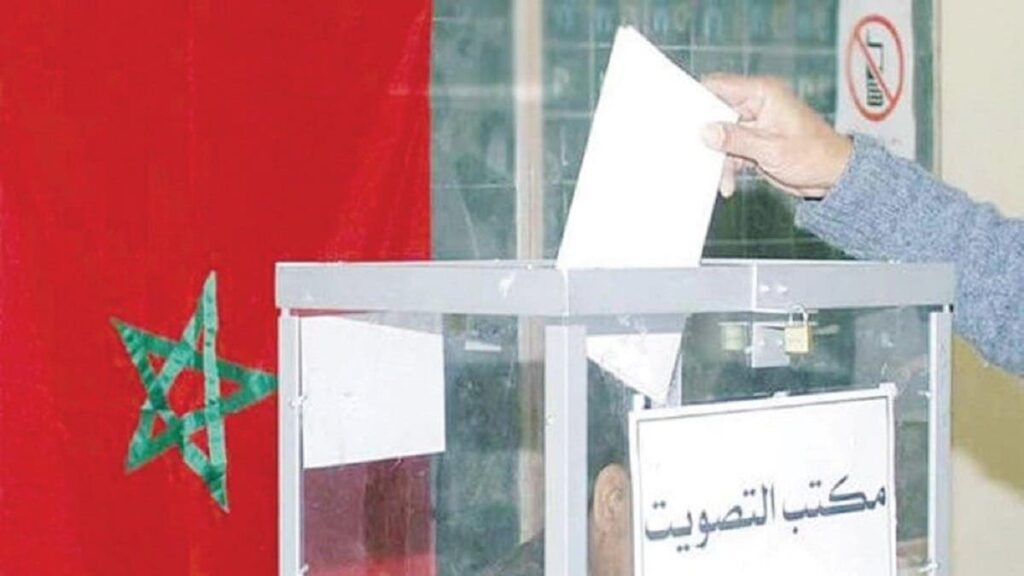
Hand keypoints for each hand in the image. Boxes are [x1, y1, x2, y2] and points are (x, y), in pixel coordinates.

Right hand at [700, 74, 852, 198]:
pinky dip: (726, 167)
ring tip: (717, 175)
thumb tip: (706, 131)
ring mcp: (753, 124)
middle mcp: (756, 105)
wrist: (832, 177)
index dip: (698, 98)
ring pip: (720, 135)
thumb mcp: (771, 149)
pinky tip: (727, 184)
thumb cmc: (814, 156)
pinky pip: (729, 151)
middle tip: (693, 151)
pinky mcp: (753, 143)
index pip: (720, 85)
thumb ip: (736, 139)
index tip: (682, 117)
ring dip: (717, 157)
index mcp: (763, 94)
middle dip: (706, 134)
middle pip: (715, 112)